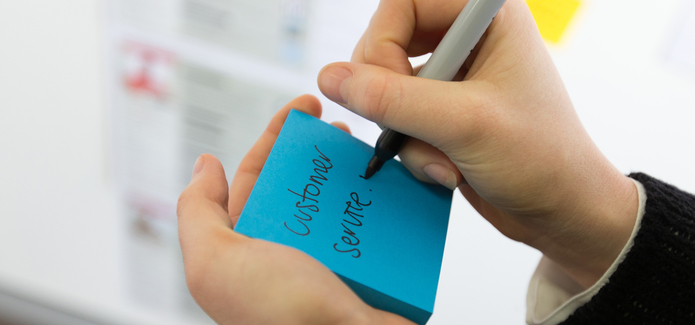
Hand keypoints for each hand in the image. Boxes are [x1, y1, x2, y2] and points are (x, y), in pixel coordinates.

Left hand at [177, 95, 412, 324]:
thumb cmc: (282, 319)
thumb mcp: (217, 264)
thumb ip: (198, 214)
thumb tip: (204, 166)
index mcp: (248, 248)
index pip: (257, 177)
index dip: (275, 136)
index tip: (303, 108)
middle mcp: (287, 252)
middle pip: (303, 183)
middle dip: (319, 148)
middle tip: (342, 124)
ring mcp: (330, 260)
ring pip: (340, 200)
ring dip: (354, 170)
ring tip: (372, 148)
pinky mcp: (368, 268)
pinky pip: (375, 225)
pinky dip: (384, 202)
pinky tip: (393, 182)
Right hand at [317, 0, 637, 287]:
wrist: (563, 211)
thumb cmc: (541, 158)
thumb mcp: (463, 124)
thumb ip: (393, 99)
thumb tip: (331, 78)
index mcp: (486, 19)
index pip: (403, 3)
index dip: (383, 43)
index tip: (389, 88)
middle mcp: (467, 40)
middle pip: (386, 43)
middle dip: (390, 96)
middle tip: (407, 125)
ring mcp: (453, 78)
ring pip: (387, 88)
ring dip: (405, 133)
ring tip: (444, 159)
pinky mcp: (443, 112)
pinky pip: (399, 119)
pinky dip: (413, 150)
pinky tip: (447, 168)